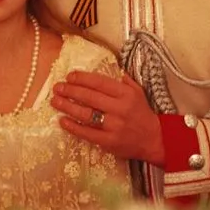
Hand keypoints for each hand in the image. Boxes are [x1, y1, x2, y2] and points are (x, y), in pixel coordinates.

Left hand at [50, 71, 164, 164]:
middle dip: (70, 91)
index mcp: (125, 94)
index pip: (100, 83)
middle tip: (57, 87)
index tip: (69, 76)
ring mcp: (113, 126)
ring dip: (67, 106)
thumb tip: (111, 68)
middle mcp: (119, 108)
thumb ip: (124, 80)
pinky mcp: (108, 141)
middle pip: (89, 97)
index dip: (82, 78)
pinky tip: (62, 121)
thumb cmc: (143, 113)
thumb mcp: (138, 92)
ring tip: (55, 101)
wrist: (154, 139)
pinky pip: (87, 133)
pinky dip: (73, 126)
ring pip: (85, 114)